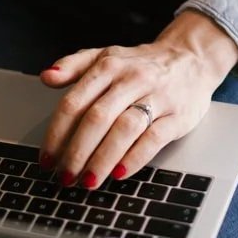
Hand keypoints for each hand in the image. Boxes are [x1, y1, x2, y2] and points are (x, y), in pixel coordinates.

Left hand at [38, 10, 237, 187]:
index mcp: (107, 66)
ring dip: (102, 159)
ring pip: (124, 130)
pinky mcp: (178, 115)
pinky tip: (119, 173)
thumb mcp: (105, 56)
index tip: (47, 158)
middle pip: (96, 118)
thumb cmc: (140, 64)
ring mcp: (156, 97)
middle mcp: (130, 79)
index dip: (56, 133)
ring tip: (88, 180)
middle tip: (65, 176)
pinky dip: (135, 158)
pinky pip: (154, 139)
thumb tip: (46, 77)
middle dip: (76, 152)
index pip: (74, 102)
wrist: (191, 57)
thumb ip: (73, 66)